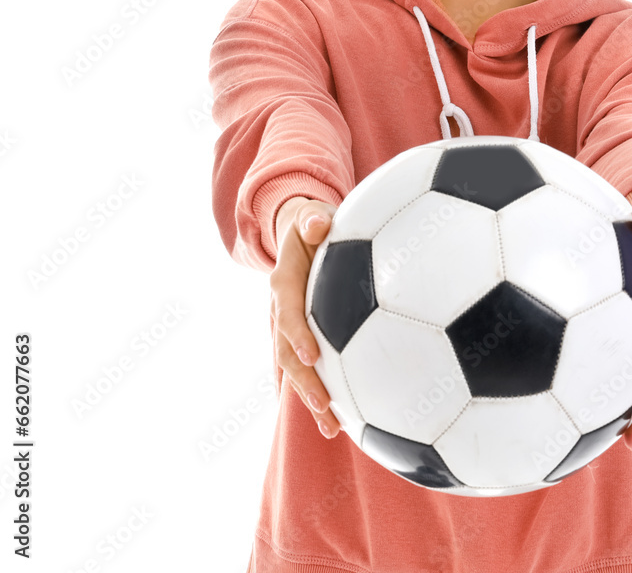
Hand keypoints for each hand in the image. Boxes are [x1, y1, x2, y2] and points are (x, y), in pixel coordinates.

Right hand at [270, 196, 341, 438]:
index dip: (297, 334)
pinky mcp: (300, 337)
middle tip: (326, 407)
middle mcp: (281, 310)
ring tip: (332, 429)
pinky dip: (316, 393)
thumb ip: (312, 220)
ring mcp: (289, 328)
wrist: (299, 232)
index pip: (288, 312)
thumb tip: (318, 225)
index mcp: (284, 282)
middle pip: (288, 352)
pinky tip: (335, 422)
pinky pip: (306, 368)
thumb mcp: (310, 216)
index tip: (312, 355)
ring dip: (311, 398)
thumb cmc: (311, 223)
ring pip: (295, 369)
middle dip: (305, 382)